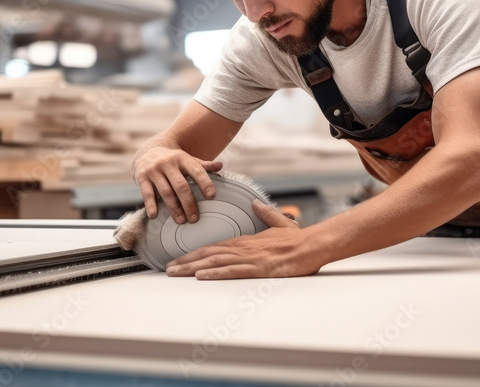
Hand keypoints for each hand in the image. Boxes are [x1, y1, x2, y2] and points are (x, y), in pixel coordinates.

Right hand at [132, 146, 222, 223]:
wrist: (147, 152)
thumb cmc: (173, 161)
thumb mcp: (187, 160)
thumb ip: (203, 165)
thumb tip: (220, 165)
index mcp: (182, 158)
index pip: (196, 170)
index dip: (205, 183)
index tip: (211, 197)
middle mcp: (168, 163)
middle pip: (181, 186)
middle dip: (189, 203)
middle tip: (195, 218)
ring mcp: (154, 170)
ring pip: (166, 192)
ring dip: (174, 208)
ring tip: (181, 221)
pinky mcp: (142, 177)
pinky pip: (147, 193)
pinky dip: (151, 205)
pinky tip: (154, 215)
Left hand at [165, 200, 323, 279]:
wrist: (313, 245)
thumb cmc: (298, 239)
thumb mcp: (279, 223)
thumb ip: (265, 214)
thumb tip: (256, 204)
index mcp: (245, 240)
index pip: (213, 246)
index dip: (194, 252)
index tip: (178, 258)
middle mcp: (243, 248)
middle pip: (208, 254)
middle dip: (185, 261)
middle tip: (167, 267)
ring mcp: (250, 258)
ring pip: (215, 262)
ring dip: (192, 267)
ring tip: (175, 272)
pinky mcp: (258, 268)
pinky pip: (232, 270)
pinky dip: (215, 272)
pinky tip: (201, 275)